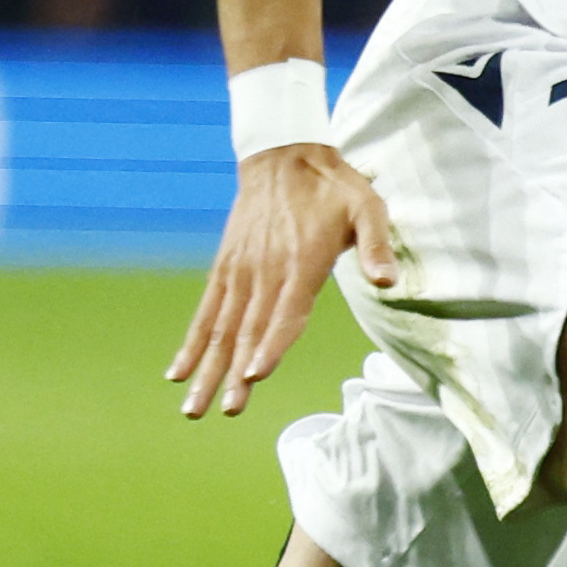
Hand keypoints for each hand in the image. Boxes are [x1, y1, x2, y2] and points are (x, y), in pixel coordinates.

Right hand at [165, 145, 400, 419]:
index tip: (254, 374)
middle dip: (234, 373)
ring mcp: (240, 271)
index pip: (285, 313)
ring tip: (194, 407)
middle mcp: (265, 272)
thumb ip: (376, 246)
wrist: (284, 156)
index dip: (270, 345)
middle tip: (225, 410)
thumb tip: (388, 282)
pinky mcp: (225, 268)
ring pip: (222, 328)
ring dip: (207, 369)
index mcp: (301, 263)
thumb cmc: (334, 188)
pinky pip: (206, 310)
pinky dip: (192, 342)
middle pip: (248, 331)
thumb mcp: (368, 208)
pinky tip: (178, 372)